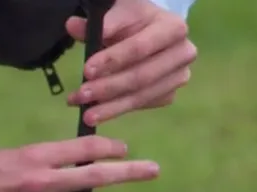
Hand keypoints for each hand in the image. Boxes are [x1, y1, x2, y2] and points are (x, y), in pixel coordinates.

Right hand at [0, 135, 157, 191]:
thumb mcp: (12, 155)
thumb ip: (44, 159)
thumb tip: (77, 160)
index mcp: (35, 157)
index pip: (84, 149)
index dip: (110, 148)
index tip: (125, 150)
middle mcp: (39, 184)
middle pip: (95, 177)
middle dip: (129, 173)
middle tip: (153, 170)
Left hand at [65, 0, 196, 124]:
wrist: (147, 30)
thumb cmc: (131, 20)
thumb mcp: (117, 14)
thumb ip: (99, 23)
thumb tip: (73, 26)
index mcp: (173, 27)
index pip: (140, 47)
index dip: (113, 60)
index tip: (86, 70)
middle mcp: (182, 53)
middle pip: (141, 77)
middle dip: (108, 88)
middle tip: (81, 95)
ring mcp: (178, 77)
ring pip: (141, 96)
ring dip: (110, 107)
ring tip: (85, 113)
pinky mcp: (169, 94)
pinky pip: (140, 106)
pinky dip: (115, 110)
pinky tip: (94, 112)